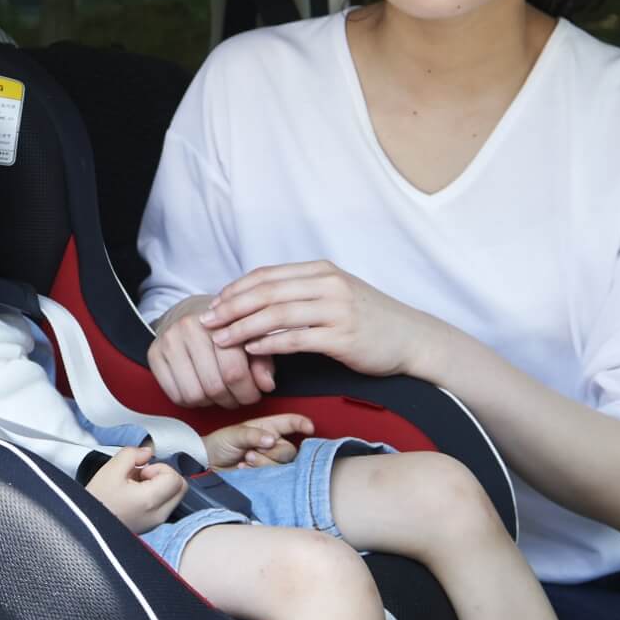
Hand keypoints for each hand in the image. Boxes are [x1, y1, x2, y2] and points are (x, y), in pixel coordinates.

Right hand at [86, 444, 187, 533]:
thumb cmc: (97, 500)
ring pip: (174, 496)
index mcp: (150, 500)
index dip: (159, 468)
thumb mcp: (111, 469)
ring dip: (160, 485)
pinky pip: (165, 505)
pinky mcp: (152, 526)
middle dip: (164, 475)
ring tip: (135, 486)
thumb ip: (132, 454)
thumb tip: (148, 452)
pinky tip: (135, 495)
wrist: (87, 527)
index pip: (175, 478)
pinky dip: (156, 496)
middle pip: (180, 487)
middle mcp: (159, 514)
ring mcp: (157, 522)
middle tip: (142, 475)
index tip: (142, 471)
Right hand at [147, 295, 275, 409]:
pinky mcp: (154, 354)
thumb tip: (266, 385)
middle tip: (237, 397)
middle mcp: (188, 328)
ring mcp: (168, 341)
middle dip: (232, 400)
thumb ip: (262, 360)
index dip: (248, 392)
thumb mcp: (249, 339)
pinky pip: (175, 395)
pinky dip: (192, 401)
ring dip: (211, 402)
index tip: (254, 394)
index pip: (234, 371)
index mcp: (217, 321)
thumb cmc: (224, 331)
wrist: (189, 313)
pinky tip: (201, 391)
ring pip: (194, 394)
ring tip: (220, 394)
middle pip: (214, 386)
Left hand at [201, 261, 437, 376]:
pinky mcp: (343, 337)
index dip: (236, 289)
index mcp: (320, 271)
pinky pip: (297, 339)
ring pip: (277, 315)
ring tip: (221, 338)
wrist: (412, 338)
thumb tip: (255, 299)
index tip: (214, 304)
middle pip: (266, 292)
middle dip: (231, 307)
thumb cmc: (367, 319)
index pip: (266, 275)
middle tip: (207, 321)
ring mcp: (337, 310)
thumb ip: (299, 292)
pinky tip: (251, 349)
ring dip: (243, 326)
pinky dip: (270, 344)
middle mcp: (327, 285)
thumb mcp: (333, 293)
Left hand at [202, 413, 314, 468]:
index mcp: (267, 428)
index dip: (301, 424)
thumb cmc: (220, 444)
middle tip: (250, 452)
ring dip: (264, 463)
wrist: (208, 465)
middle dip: (271, 452)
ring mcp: (271, 462)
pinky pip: (275, 479)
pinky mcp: (267, 478)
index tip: (309, 428)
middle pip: (289, 450)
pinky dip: (260, 474)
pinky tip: (245, 470)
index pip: (290, 423)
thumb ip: (252, 435)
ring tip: (245, 460)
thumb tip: (271, 440)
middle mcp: (273, 445)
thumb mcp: (233, 434)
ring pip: (283, 465)